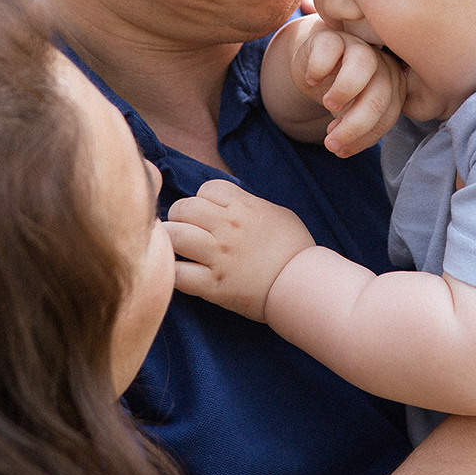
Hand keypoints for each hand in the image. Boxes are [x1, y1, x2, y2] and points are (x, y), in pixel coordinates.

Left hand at [166, 180, 315, 320]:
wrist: (305, 285)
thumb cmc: (294, 248)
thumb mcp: (276, 213)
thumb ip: (248, 205)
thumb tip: (227, 203)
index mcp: (244, 207)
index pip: (206, 189)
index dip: (202, 200)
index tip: (206, 213)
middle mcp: (227, 227)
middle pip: (184, 207)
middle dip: (180, 216)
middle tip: (185, 230)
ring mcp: (219, 256)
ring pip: (174, 235)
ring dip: (171, 240)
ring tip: (176, 248)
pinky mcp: (214, 285)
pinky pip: (178, 273)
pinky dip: (171, 272)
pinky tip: (177, 272)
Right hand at [288, 19, 404, 157]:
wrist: (315, 65)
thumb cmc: (340, 92)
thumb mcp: (352, 113)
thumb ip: (356, 130)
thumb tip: (341, 149)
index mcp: (393, 84)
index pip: (389, 114)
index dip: (366, 137)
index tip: (341, 150)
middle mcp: (381, 62)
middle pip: (380, 93)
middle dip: (355, 125)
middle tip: (331, 143)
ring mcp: (356, 45)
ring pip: (364, 63)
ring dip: (345, 90)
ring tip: (328, 106)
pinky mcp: (330, 36)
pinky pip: (330, 48)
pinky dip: (319, 68)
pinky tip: (311, 81)